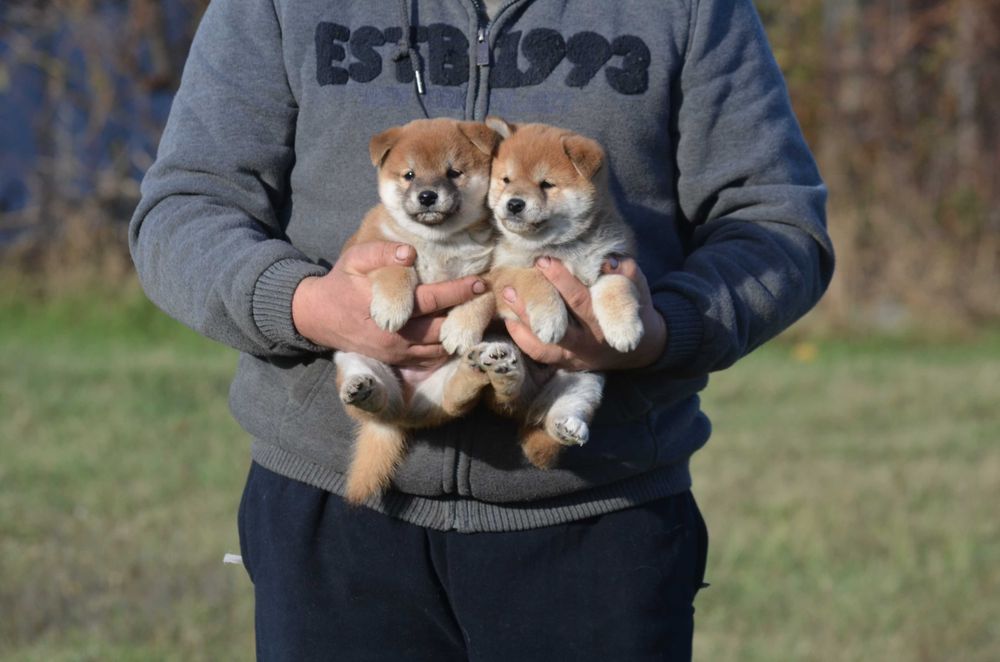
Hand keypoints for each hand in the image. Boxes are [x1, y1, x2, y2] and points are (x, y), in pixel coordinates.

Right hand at [292, 241, 486, 368]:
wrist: (318, 317)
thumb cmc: (342, 282)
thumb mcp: (354, 259)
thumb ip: (381, 253)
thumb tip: (410, 253)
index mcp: (387, 308)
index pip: (431, 301)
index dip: (458, 292)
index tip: (481, 282)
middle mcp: (395, 335)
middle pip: (442, 328)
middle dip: (468, 315)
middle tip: (489, 300)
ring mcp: (396, 353)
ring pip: (439, 348)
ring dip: (462, 335)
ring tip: (481, 318)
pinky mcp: (397, 361)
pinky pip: (429, 360)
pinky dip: (448, 350)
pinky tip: (462, 335)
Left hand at [502, 256, 666, 370]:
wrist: (637, 347)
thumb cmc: (634, 308)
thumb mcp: (637, 289)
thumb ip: (625, 272)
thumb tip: (606, 261)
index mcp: (607, 323)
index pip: (580, 300)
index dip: (561, 281)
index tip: (543, 260)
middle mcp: (589, 343)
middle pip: (559, 322)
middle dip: (536, 299)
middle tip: (516, 277)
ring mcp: (574, 356)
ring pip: (543, 342)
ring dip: (522, 319)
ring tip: (507, 294)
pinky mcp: (563, 363)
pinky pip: (538, 354)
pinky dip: (522, 336)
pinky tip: (509, 316)